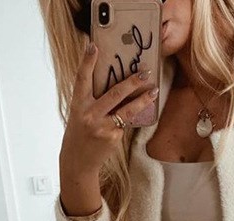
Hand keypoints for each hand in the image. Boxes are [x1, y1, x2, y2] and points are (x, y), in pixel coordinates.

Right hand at [59, 42, 158, 178]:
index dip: (87, 62)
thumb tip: (113, 84)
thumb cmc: (79, 133)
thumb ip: (92, 99)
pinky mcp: (113, 137)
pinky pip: (125, 124)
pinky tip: (128, 119)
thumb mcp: (79, 113)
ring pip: (127, 110)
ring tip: (154, 91)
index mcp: (78, 104)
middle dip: (132, 82)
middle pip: (115, 93)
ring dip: (143, 100)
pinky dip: (128, 119)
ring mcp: (103, 127)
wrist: (78, 161)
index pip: (82, 79)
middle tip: (145, 73)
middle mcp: (90, 114)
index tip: (93, 46)